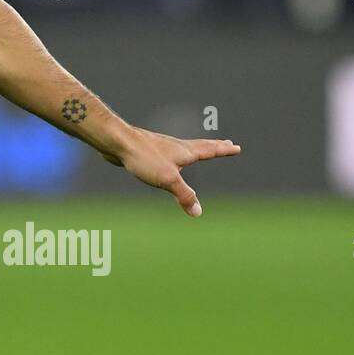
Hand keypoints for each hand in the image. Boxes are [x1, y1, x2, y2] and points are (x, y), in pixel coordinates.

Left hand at [105, 128, 240, 216]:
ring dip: (195, 148)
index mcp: (185, 151)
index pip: (210, 150)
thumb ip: (184, 195)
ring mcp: (161, 147)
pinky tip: (167, 158)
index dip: (224, 150)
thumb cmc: (144, 157)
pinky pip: (167, 153)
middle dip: (215, 145)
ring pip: (183, 147)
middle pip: (200, 145)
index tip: (236, 147)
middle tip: (226, 142)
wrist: (117, 142)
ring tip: (198, 150)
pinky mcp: (148, 150)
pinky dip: (175, 154)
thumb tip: (198, 212)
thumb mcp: (168, 180)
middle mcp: (175, 146)